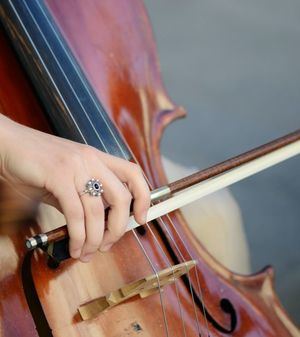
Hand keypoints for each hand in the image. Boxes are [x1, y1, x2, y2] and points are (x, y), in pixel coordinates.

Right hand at [0, 115, 149, 261]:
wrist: (8, 145)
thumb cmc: (36, 164)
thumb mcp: (66, 179)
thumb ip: (82, 198)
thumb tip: (95, 227)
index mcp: (97, 158)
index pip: (134, 173)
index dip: (144, 197)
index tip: (141, 218)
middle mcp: (91, 159)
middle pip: (121, 198)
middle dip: (118, 229)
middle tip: (108, 245)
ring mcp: (75, 166)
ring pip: (97, 211)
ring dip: (94, 239)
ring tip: (86, 252)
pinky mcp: (58, 175)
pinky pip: (75, 213)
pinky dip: (78, 236)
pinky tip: (75, 246)